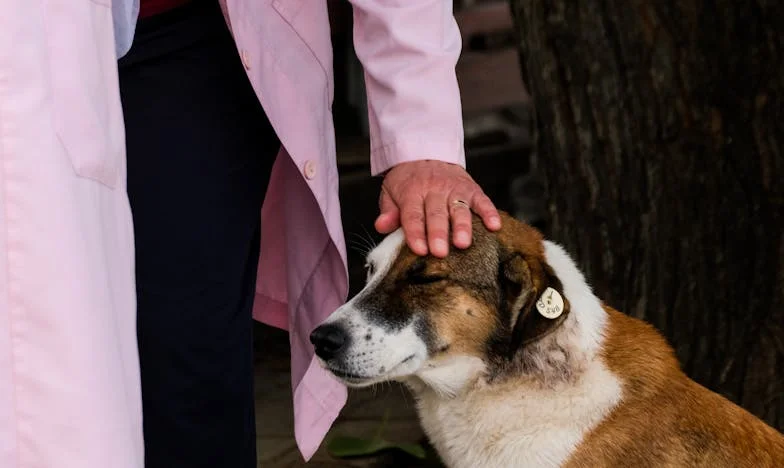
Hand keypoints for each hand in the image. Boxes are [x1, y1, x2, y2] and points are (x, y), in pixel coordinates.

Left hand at [374, 160, 500, 257]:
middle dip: (438, 233)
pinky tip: (494, 226)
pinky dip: (489, 212)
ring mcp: (454, 188)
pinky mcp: (472, 188)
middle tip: (440, 252)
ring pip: (459, 208)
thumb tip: (381, 226)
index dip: (415, 232)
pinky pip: (482, 200)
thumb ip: (388, 211)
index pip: (412, 214)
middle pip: (436, 214)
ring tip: (463, 243)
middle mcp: (434, 189)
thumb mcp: (390, 192)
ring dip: (462, 226)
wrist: (425, 153)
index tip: (419, 250)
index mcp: (411, 191)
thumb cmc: (407, 181)